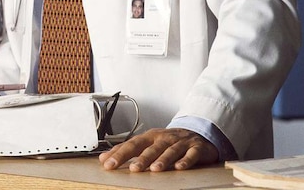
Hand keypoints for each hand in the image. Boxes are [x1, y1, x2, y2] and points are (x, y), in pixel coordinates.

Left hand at [98, 128, 218, 171]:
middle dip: (141, 158)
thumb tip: (104, 158)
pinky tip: (179, 167)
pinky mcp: (195, 148)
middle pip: (150, 148)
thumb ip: (128, 150)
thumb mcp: (148, 142)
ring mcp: (180, 143)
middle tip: (133, 169)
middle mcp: (164, 138)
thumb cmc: (169, 140)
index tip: (108, 164)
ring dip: (162, 160)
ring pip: (170, 151)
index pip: (132, 144)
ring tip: (154, 169)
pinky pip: (191, 155)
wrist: (198, 133)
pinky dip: (185, 161)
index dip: (120, 154)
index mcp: (150, 137)